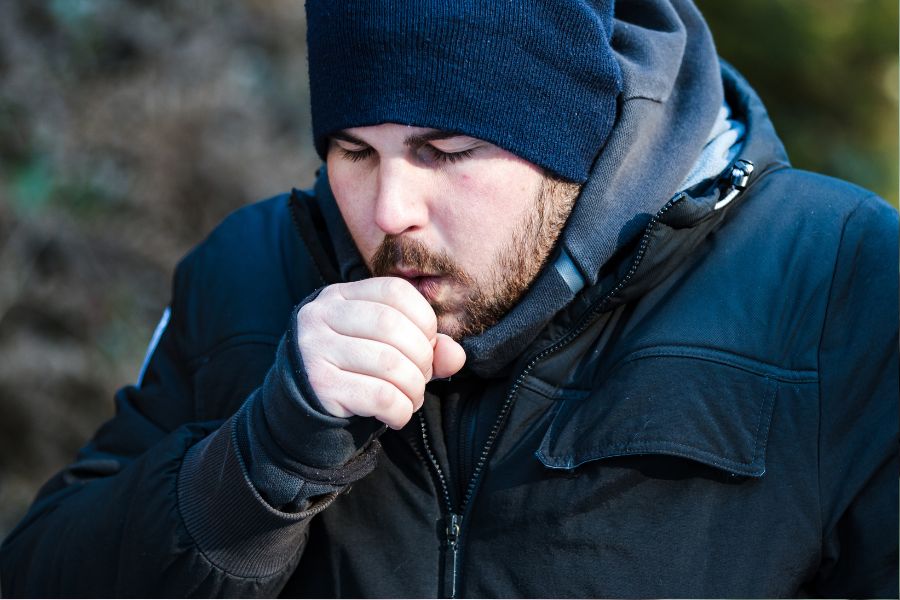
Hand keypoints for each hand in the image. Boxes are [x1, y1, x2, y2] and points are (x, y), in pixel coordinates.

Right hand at [296, 277, 465, 428]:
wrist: (307, 406)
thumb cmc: (357, 369)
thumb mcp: (390, 348)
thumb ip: (428, 347)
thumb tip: (455, 356)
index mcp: (342, 295)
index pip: (395, 291)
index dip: (424, 319)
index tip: (427, 344)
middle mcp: (322, 315)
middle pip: (392, 325)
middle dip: (421, 357)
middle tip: (422, 377)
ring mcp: (316, 348)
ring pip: (388, 363)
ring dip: (414, 387)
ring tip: (412, 397)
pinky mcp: (320, 384)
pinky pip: (378, 396)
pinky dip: (400, 410)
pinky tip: (397, 415)